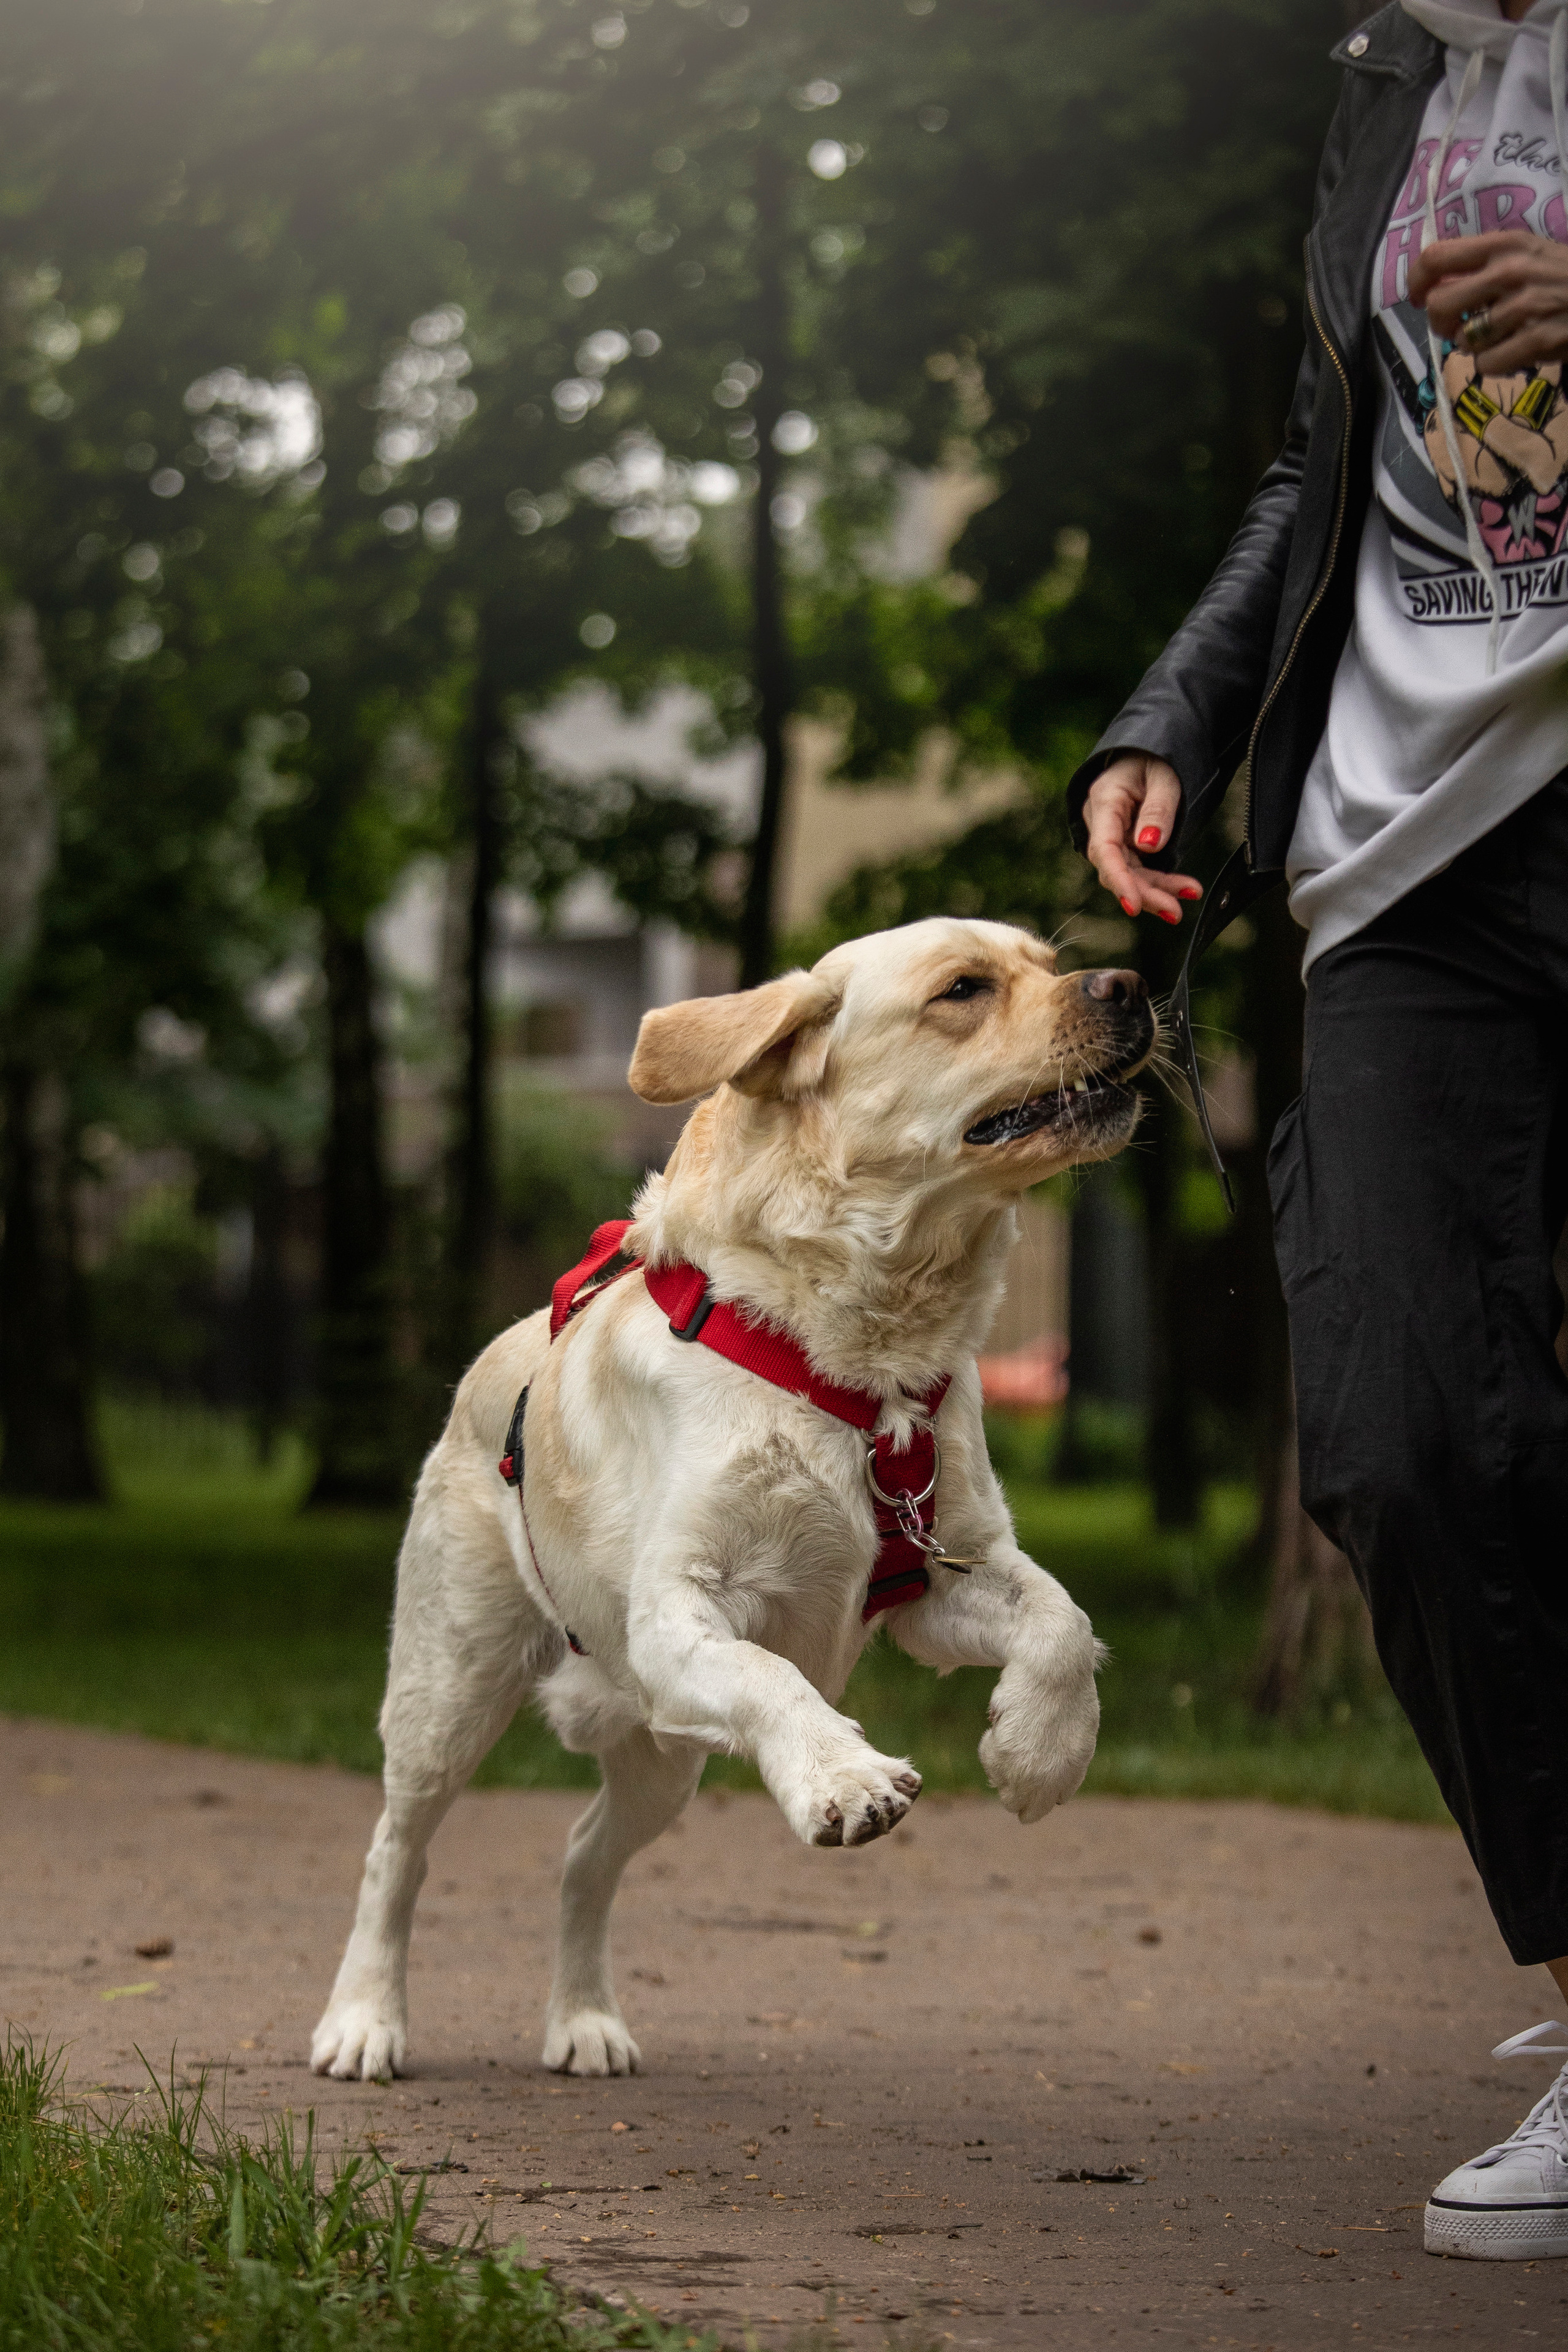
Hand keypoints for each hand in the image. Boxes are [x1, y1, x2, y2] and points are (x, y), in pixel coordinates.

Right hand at [1082, 753, 1201, 924]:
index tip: (1133, 905)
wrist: (1150, 751)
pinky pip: (1140, 869)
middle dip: (1145, 893)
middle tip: (1174, 912)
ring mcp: (1113, 835)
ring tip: (1186, 900)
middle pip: (1117, 867)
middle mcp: (1103, 822)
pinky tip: (1184, 890)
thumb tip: (1148, 846)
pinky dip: (1161, 882)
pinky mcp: (1126, 844)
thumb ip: (1157, 809)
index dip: (1118, 880)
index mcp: (1104, 801)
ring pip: (1130, 873)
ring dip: (1156, 891)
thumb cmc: (1156, 758)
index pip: (1104, 849)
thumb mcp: (1164, 776)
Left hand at [1409, 229, 1567, 379]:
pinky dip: (1496, 364)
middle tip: (1459, 326)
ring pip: (1464, 341)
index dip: (1416, 281)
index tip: (1419, 297)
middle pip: (1439, 304)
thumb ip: (1483, 266)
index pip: (1436, 256)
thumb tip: (1435, 286)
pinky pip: (1487, 365)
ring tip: (1503, 335)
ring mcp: (1525, 307)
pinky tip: (1517, 350)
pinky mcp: (1537, 340)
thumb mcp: (1528, 254)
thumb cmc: (1564, 275)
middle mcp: (1510, 271)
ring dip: (1476, 345)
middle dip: (1442, 322)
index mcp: (1505, 244)